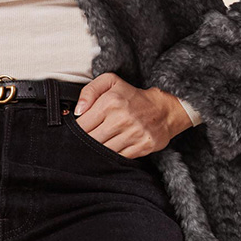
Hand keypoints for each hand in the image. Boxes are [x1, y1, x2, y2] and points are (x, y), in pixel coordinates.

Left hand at [73, 72, 192, 157]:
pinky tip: (112, 147)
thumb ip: (89, 91)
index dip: (77, 130)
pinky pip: (119, 157)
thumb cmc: (132, 96)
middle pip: (91, 140)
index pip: (82, 125)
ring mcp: (133, 134)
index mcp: (110, 102)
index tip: (78, 130)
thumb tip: (77, 111)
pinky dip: (113, 156)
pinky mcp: (142, 146)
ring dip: (98, 150)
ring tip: (100, 143)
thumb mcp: (110, 82)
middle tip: (87, 139)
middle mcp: (121, 118)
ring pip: (104, 151)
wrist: (163, 109)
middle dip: (86, 142)